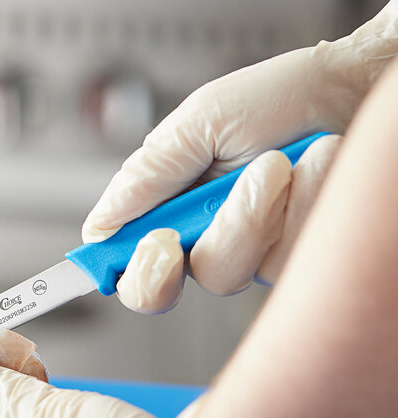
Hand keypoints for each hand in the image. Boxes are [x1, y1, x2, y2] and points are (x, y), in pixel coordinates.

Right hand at [82, 3, 397, 311]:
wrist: (350, 93)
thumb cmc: (278, 100)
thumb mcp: (199, 124)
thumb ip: (148, 175)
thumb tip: (100, 222)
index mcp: (169, 206)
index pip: (128, 258)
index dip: (116, 270)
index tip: (114, 262)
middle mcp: (201, 236)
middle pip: (161, 290)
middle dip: (165, 260)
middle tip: (176, 231)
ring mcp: (245, 252)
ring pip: (221, 275)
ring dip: (247, 216)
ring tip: (274, 163)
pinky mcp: (287, 256)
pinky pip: (277, 262)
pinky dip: (294, 210)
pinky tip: (308, 172)